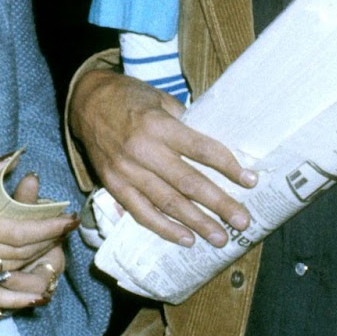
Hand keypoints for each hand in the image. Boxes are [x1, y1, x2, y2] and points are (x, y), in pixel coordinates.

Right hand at [0, 157, 77, 301]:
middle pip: (20, 253)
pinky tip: (37, 296)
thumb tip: (14, 157)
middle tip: (67, 232)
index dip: (48, 228)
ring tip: (57, 257)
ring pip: (9, 274)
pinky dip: (16, 301)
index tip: (70, 219)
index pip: (18, 230)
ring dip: (38, 268)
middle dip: (49, 244)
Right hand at [69, 68, 256, 246]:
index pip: (200, 149)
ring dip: (196, 222)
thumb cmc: (129, 96)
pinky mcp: (114, 185)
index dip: (228, 166)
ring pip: (167, 203)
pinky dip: (164, 228)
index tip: (250, 180)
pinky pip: (141, 212)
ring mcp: (127, 171)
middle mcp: (143, 150)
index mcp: (158, 124)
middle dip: (219, 203)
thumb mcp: (160, 99)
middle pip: (188, 182)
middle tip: (242, 221)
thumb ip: (184, 123)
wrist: (86, 101)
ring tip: (220, 238)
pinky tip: (186, 239)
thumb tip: (212, 150)